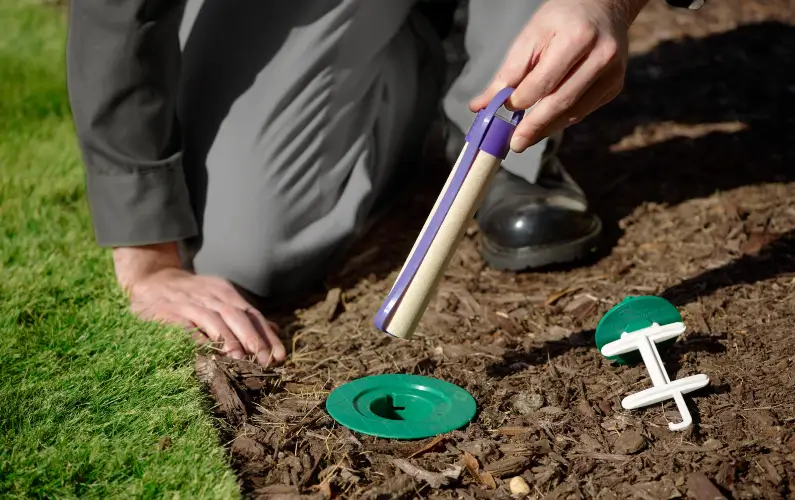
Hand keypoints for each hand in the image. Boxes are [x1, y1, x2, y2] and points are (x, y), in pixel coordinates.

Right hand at [113, 243, 285, 365]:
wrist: (150, 280)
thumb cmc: (190, 296)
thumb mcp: (219, 299)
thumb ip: (244, 315)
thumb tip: (274, 330)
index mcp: (225, 293)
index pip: (252, 314)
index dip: (267, 336)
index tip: (280, 356)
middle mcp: (210, 295)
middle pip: (237, 316)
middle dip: (253, 340)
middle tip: (264, 362)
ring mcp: (189, 302)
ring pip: (214, 320)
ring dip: (228, 341)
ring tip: (240, 361)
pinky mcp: (168, 312)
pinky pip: (185, 326)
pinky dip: (197, 340)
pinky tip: (207, 354)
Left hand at [471, 0, 647, 151]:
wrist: (603, 8)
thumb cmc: (560, 20)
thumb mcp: (531, 36)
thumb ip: (508, 72)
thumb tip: (481, 105)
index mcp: (578, 37)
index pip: (544, 80)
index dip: (522, 100)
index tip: (503, 113)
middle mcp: (602, 56)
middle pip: (562, 101)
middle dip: (535, 126)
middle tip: (515, 144)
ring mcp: (612, 74)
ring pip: (575, 112)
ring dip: (547, 129)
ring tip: (525, 138)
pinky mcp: (614, 86)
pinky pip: (583, 111)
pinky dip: (561, 119)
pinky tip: (545, 123)